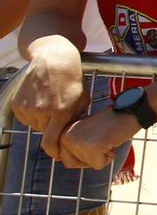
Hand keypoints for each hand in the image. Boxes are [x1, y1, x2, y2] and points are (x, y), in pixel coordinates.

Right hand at [11, 39, 88, 158]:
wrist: (53, 59)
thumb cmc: (72, 79)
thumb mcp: (82, 100)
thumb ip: (75, 120)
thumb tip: (69, 137)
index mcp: (60, 111)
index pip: (50, 142)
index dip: (54, 151)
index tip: (57, 155)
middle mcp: (41, 111)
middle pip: (45, 132)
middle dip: (52, 129)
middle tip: (58, 115)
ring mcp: (27, 107)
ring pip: (35, 125)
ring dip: (42, 120)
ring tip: (50, 103)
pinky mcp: (17, 104)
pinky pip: (25, 118)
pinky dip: (33, 114)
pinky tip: (40, 100)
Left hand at [56, 109, 136, 170]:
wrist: (128, 112)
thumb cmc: (109, 123)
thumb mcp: (83, 131)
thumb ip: (72, 143)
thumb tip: (58, 159)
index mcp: (62, 133)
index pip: (64, 159)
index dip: (82, 155)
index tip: (93, 139)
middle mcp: (66, 137)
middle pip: (72, 164)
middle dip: (89, 157)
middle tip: (100, 139)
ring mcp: (78, 142)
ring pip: (87, 164)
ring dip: (101, 155)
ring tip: (107, 138)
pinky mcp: (92, 148)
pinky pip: (99, 164)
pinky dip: (109, 157)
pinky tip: (112, 141)